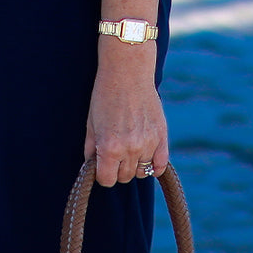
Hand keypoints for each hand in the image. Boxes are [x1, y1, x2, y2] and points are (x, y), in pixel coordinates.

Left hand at [84, 46, 168, 187]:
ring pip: (141, 172)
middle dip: (117, 168)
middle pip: (124, 177)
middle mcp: (130, 149)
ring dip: (134, 165)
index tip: (101, 165)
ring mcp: (148, 143)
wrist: (127, 72)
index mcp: (109, 148)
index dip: (102, 174)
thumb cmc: (105, 96)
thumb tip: (91, 167)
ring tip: (129, 148)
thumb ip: (91, 150)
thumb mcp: (91, 124)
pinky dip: (153, 165)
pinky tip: (146, 156)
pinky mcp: (162, 136)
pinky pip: (160, 165)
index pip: (107, 180)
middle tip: (114, 153)